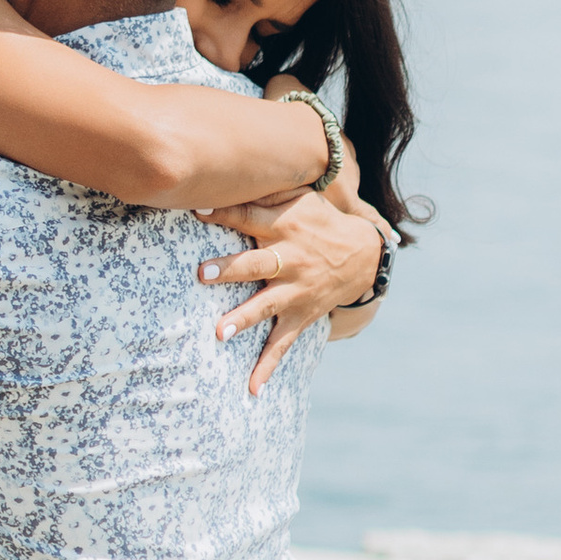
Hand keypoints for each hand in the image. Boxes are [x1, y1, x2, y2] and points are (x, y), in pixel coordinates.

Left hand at [196, 189, 383, 393]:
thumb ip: (268, 185)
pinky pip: (281, 344)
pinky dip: (266, 368)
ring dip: (243, 319)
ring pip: (266, 306)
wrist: (365, 256)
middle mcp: (290, 259)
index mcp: (284, 226)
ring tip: (219, 333)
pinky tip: (250, 390)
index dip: (222, 212)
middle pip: (256, 263)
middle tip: (203, 274)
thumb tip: (228, 169)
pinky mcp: (300, 316)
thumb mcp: (301, 197)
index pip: (248, 216)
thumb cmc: (319, 220)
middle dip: (230, 269)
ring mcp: (295, 291)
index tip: (196, 208)